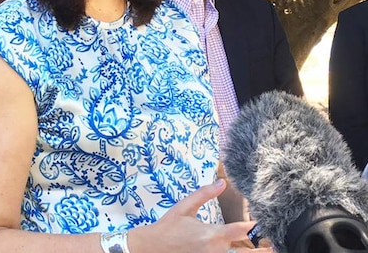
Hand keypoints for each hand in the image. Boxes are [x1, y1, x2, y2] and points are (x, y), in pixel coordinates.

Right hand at [131, 180, 271, 252]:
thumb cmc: (169, 226)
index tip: (268, 223)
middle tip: (274, 246)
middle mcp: (216, 250)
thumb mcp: (184, 207)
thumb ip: (204, 195)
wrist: (153, 247)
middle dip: (263, 249)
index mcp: (212, 234)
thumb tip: (222, 182)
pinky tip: (240, 251)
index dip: (257, 227)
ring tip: (265, 250)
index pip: (242, 230)